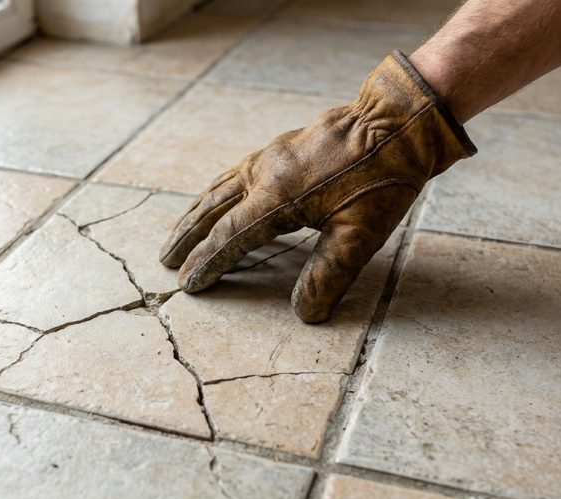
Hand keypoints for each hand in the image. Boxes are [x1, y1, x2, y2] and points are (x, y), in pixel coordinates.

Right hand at [159, 51, 475, 322]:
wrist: (396, 122)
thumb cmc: (382, 179)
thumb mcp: (361, 235)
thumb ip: (328, 274)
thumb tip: (304, 314)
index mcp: (277, 198)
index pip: (230, 237)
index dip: (207, 263)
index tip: (187, 285)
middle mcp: (264, 174)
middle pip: (212, 210)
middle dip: (187, 237)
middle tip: (165, 260)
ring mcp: (269, 157)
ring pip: (219, 188)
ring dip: (195, 212)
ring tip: (179, 231)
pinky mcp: (279, 149)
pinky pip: (234, 173)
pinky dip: (216, 192)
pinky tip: (219, 197)